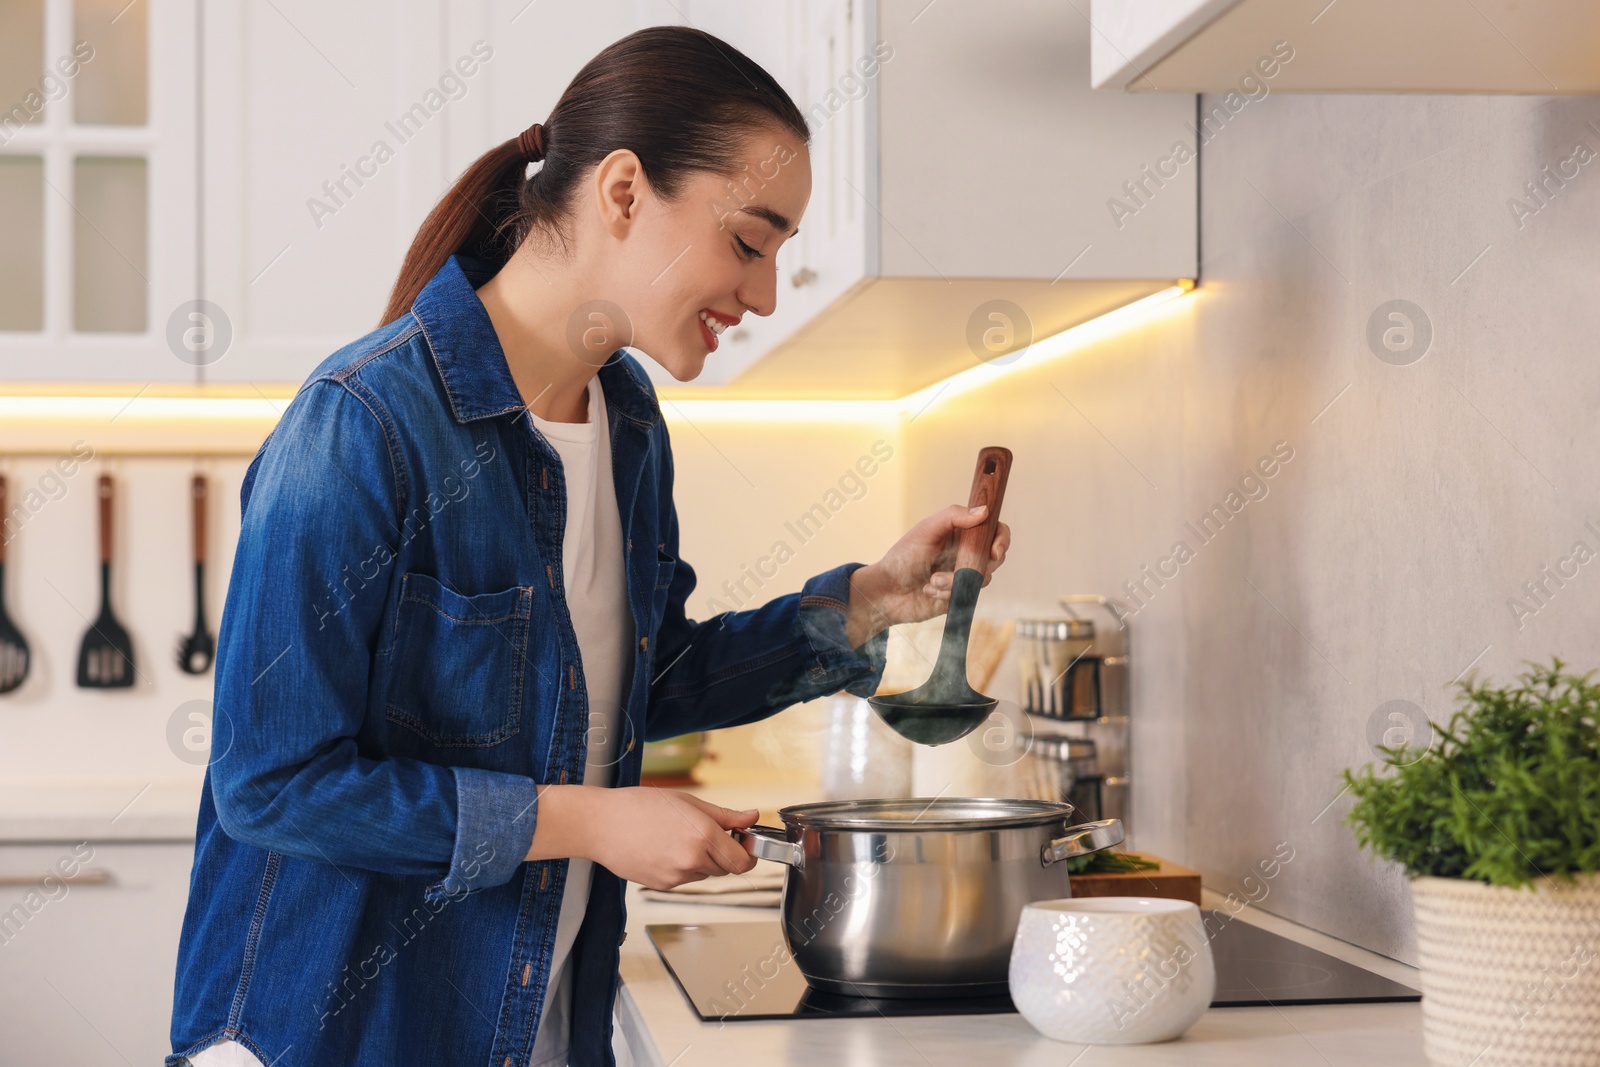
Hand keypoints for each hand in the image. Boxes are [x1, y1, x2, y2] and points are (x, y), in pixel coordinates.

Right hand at [526, 785, 757, 889]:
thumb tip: (751, 817)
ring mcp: (676, 876)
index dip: (748, 854)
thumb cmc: (640, 806)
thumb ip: (725, 815)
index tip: (745, 844)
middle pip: (726, 868)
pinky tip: (664, 848)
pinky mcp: (663, 886)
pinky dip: (682, 867)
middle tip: (708, 833)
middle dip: (723, 853)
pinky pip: (684, 879)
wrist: (601, 824)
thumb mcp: (688, 802)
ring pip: (704, 874)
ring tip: (678, 837)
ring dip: (701, 860)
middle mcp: (692, 859)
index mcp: (703, 835)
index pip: (742, 861)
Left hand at [845, 504, 1010, 645]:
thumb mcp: (925, 531)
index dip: (1002, 539)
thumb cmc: (902, 557)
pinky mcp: (960, 596)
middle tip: (959, 570)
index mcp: (962, 533)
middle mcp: (967, 553)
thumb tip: (984, 511)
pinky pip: (968, 596)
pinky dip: (948, 593)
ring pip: (982, 579)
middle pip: (995, 557)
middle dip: (978, 566)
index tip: (995, 550)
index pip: (994, 531)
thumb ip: (953, 516)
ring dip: (955, 581)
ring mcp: (965, 575)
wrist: (887, 592)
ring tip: (932, 581)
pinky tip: (929, 590)